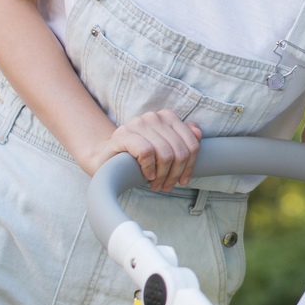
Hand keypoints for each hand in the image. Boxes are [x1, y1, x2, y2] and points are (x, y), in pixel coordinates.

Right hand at [86, 110, 202, 191]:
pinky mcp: (123, 135)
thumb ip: (182, 137)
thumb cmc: (138, 155)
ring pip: (165, 154)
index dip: (190, 165)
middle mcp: (154, 117)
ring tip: (157, 185)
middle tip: (167, 186)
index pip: (191, 143)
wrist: (105, 158)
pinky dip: (149, 168)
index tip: (183, 180)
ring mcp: (138, 123)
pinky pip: (146, 153)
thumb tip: (198, 133)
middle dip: (176, 174)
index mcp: (167, 117)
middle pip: (180, 151)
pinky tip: (147, 176)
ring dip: (163, 176)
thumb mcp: (162, 146)